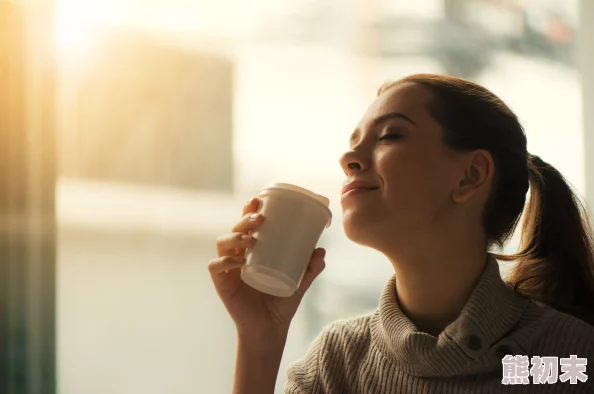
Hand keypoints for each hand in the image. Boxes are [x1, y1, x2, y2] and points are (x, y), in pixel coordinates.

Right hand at [208, 197, 326, 338]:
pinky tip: (237, 262)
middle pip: (234, 228)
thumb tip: (321, 250)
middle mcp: (237, 254)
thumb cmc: (281, 301)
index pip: (247, 223)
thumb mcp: (301, 281)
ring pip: (222, 243)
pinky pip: (215, 267)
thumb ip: (311, 267)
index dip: (249, 209)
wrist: (270, 328)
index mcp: (252, 249)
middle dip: (244, 219)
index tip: (259, 200)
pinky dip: (224, 262)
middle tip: (260, 220)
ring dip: (235, 237)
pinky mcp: (221, 283)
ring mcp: (228, 268)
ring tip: (251, 240)